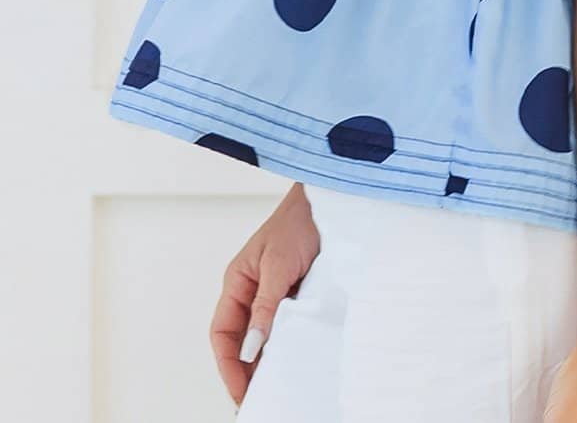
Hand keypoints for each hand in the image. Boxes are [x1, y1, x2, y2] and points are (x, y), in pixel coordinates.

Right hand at [208, 182, 320, 406]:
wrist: (329, 203)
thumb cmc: (298, 223)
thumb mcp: (279, 266)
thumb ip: (265, 306)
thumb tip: (251, 348)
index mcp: (237, 281)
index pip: (223, 332)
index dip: (228, 364)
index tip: (240, 391)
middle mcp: (252, 291)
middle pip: (241, 340)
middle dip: (246, 371)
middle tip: (258, 399)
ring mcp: (274, 294)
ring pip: (264, 336)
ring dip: (268, 360)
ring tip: (277, 387)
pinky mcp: (296, 295)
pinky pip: (286, 327)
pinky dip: (288, 345)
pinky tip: (295, 360)